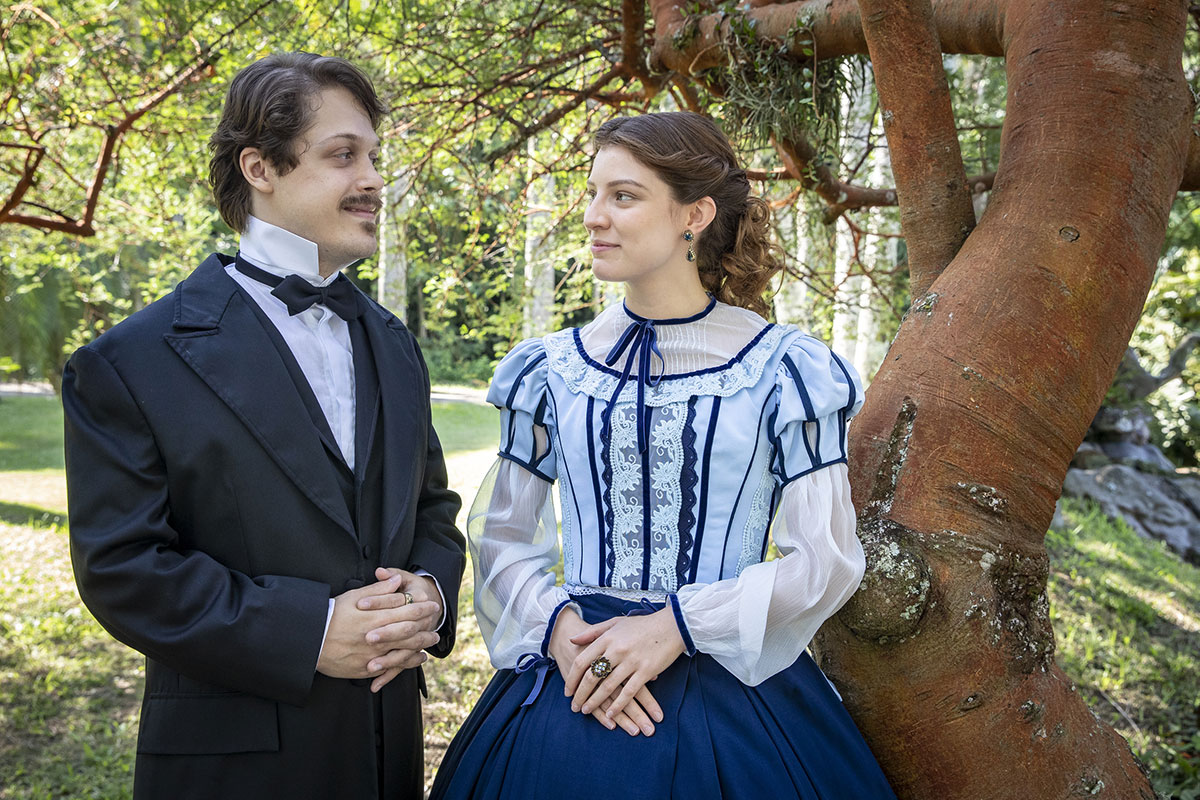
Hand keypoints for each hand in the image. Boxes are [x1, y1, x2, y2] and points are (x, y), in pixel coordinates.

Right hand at [316, 573, 439, 690]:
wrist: (309, 641)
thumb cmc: (331, 615)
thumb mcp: (353, 596)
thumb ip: (378, 590)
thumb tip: (396, 580)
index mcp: (375, 617)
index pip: (406, 611)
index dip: (422, 608)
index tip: (433, 605)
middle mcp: (376, 637)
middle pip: (409, 633)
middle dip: (426, 630)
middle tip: (437, 629)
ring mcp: (371, 655)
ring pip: (403, 652)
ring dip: (420, 647)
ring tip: (430, 645)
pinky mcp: (364, 669)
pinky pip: (390, 668)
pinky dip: (405, 663)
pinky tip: (414, 659)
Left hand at [563, 609, 683, 723]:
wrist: (672, 626)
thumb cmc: (642, 625)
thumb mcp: (615, 623)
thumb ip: (593, 632)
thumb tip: (572, 639)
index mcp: (607, 638)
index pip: (582, 661)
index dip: (572, 678)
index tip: (567, 690)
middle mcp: (617, 650)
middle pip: (591, 676)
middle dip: (580, 694)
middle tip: (574, 706)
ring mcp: (632, 661)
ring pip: (607, 687)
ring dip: (595, 702)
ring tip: (586, 710)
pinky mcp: (646, 671)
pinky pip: (628, 692)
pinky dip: (617, 706)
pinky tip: (610, 714)